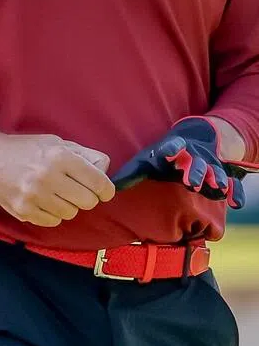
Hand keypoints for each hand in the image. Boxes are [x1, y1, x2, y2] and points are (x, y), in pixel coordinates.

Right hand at [0, 131, 115, 226]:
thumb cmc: (27, 150)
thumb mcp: (56, 143)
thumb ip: (84, 154)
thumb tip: (105, 169)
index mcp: (60, 157)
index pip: (99, 182)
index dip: (105, 189)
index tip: (102, 191)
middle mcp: (48, 176)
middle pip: (88, 202)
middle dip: (85, 197)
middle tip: (74, 190)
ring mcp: (35, 195)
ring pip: (71, 213)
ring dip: (67, 206)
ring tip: (54, 193)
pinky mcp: (25, 210)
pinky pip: (54, 221)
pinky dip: (52, 214)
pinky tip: (42, 201)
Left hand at [112, 116, 248, 208]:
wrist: (195, 141)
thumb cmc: (163, 158)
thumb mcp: (146, 162)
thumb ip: (130, 175)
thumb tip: (110, 188)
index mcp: (172, 150)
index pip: (170, 147)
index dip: (169, 148)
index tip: (166, 152)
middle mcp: (193, 157)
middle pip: (196, 162)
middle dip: (194, 171)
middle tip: (191, 183)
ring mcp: (210, 165)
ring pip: (215, 171)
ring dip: (215, 180)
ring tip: (215, 189)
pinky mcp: (223, 176)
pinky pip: (233, 184)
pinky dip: (235, 193)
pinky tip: (234, 204)